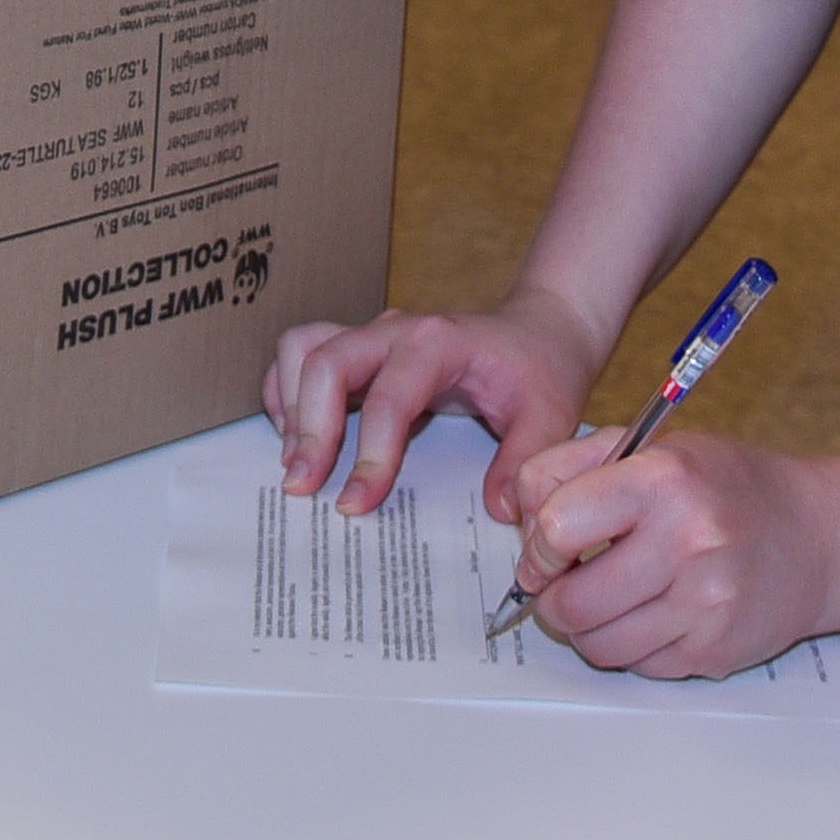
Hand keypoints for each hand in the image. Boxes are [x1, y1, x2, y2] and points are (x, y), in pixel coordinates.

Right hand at [266, 290, 598, 512]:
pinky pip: (303, 355)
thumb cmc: (541, 372)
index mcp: (440, 344)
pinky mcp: (360, 350)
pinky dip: (288, 393)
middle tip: (303, 488)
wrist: (538, 333)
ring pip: (303, 347)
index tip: (355, 505)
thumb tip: (497, 509)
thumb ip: (526, 460)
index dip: (369, 454)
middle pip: (326, 361)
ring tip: (296, 462)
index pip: (390, 397)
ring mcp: (372, 336)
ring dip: (290, 404)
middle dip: (308, 427)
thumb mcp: (551, 416)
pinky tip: (298, 439)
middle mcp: (396, 330)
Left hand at [498, 426, 839, 677]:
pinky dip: (634, 647)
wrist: (823, 538)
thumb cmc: (732, 487)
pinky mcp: (715, 651)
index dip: (538, 545)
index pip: (559, 524)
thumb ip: (575, 466)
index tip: (544, 550)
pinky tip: (657, 614)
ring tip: (611, 598)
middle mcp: (688, 542)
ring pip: (599, 645)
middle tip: (567, 583)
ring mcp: (705, 604)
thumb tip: (518, 512)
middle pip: (571, 602)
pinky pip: (639, 667)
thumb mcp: (657, 448)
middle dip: (554, 598)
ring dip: (589, 629)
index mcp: (665, 480)